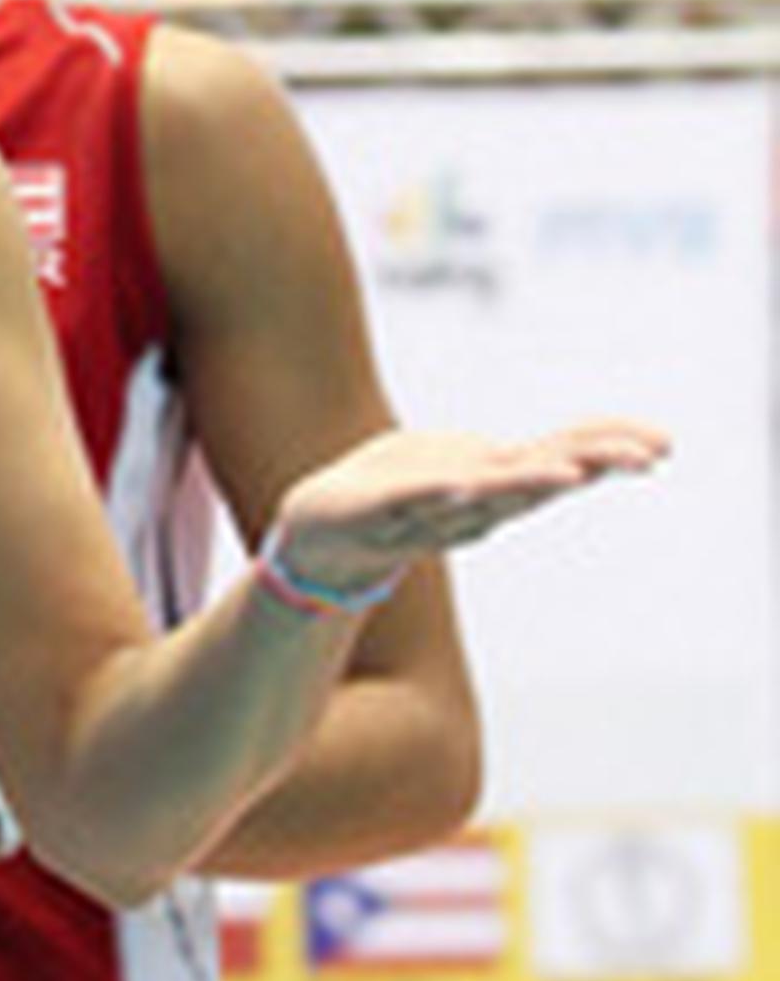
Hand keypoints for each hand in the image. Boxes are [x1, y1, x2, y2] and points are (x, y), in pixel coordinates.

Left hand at [267, 420, 667, 605]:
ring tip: (568, 474)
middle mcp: (473, 503)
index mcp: (495, 484)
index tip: (664, 444)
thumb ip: (509, 465)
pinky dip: (437, 491)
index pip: (562, 458)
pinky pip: (411, 500)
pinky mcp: (376, 509)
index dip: (610, 448)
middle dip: (590, 465)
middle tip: (642, 459)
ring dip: (524, 485)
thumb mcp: (461, 466)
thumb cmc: (395, 494)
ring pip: (483, 497)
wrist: (317, 536)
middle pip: (538, 481)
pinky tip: (462, 481)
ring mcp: (427, 509)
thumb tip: (564, 458)